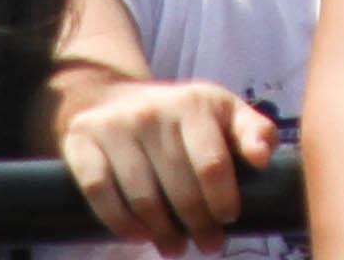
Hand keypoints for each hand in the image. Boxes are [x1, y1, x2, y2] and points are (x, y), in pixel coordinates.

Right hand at [54, 79, 271, 252]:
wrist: (112, 98)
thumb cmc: (180, 116)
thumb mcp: (223, 112)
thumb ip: (254, 131)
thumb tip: (262, 158)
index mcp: (194, 102)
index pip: (213, 164)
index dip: (222, 200)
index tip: (228, 220)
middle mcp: (153, 110)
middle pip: (179, 187)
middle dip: (197, 224)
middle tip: (207, 244)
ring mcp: (114, 125)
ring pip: (142, 196)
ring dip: (161, 231)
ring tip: (174, 246)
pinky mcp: (81, 141)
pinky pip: (100, 192)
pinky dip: (120, 221)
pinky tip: (138, 235)